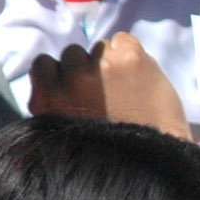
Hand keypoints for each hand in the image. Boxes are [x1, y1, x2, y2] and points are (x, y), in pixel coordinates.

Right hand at [27, 33, 192, 138]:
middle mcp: (72, 80)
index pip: (43, 63)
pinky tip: (140, 78)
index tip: (76, 86)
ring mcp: (103, 67)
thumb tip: (47, 81)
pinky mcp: (131, 58)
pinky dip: (131, 54)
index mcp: (50, 98)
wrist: (156, 158)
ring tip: (125, 88)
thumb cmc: (111, 150)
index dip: (61, 73)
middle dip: (87, 68)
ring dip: (110, 61)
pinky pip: (124, 40)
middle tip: (106, 91)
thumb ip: (51, 102)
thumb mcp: (62, 131)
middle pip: (73, 53)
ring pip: (100, 46)